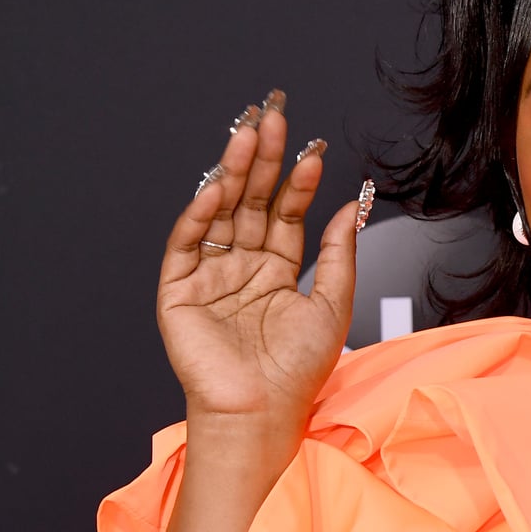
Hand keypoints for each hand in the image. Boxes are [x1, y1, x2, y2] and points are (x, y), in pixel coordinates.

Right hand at [156, 94, 363, 460]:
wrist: (262, 412)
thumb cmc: (296, 372)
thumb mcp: (332, 305)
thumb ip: (341, 253)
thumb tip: (352, 205)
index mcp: (276, 272)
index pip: (285, 213)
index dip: (298, 182)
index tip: (314, 150)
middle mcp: (241, 268)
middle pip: (250, 202)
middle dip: (261, 161)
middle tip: (273, 118)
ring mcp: (209, 277)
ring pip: (219, 213)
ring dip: (231, 173)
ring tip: (246, 135)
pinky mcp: (179, 291)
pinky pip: (187, 244)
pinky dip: (198, 215)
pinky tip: (216, 188)